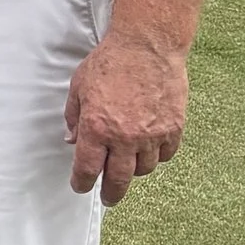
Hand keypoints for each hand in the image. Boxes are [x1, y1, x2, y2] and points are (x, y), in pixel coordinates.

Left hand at [65, 29, 189, 204]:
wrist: (147, 46)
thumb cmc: (110, 62)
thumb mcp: (78, 87)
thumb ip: (73, 117)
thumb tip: (71, 139)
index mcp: (97, 129)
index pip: (87, 168)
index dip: (82, 182)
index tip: (80, 186)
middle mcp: (125, 137)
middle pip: (118, 179)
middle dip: (111, 193)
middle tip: (108, 198)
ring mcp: (152, 135)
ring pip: (144, 169)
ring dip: (134, 171)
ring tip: (128, 166)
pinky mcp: (174, 128)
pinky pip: (166, 154)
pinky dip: (158, 157)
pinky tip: (151, 151)